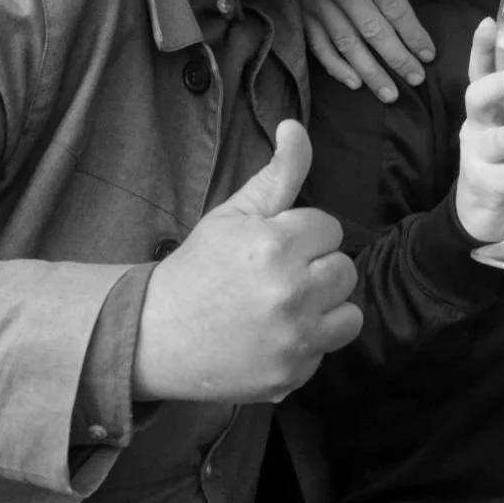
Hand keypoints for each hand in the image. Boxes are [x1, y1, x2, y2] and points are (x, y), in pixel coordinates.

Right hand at [132, 121, 362, 402]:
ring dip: (324, 308)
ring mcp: (293, 339)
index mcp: (275, 246)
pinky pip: (327, 351)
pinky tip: (274, 337)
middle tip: (278, 277)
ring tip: (287, 306)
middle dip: (316, 269)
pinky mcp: (292, 375)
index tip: (274, 247)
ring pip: (349, 313)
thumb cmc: (197, 269)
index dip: (302, 236)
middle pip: (345, 270)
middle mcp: (290, 293)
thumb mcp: (233, 215)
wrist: (154, 335)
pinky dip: (307, 345)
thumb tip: (296, 127)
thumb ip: (277, 173)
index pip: (329, 229)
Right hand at [302, 0, 448, 100]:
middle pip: (372, 31)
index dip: (413, 35)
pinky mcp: (302, 10)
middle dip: (396, 59)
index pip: (395, 8)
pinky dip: (336, 67)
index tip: (430, 55)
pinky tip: (355, 83)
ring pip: (346, 43)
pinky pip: (318, 45)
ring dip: (369, 72)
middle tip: (416, 79)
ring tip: (391, 94)